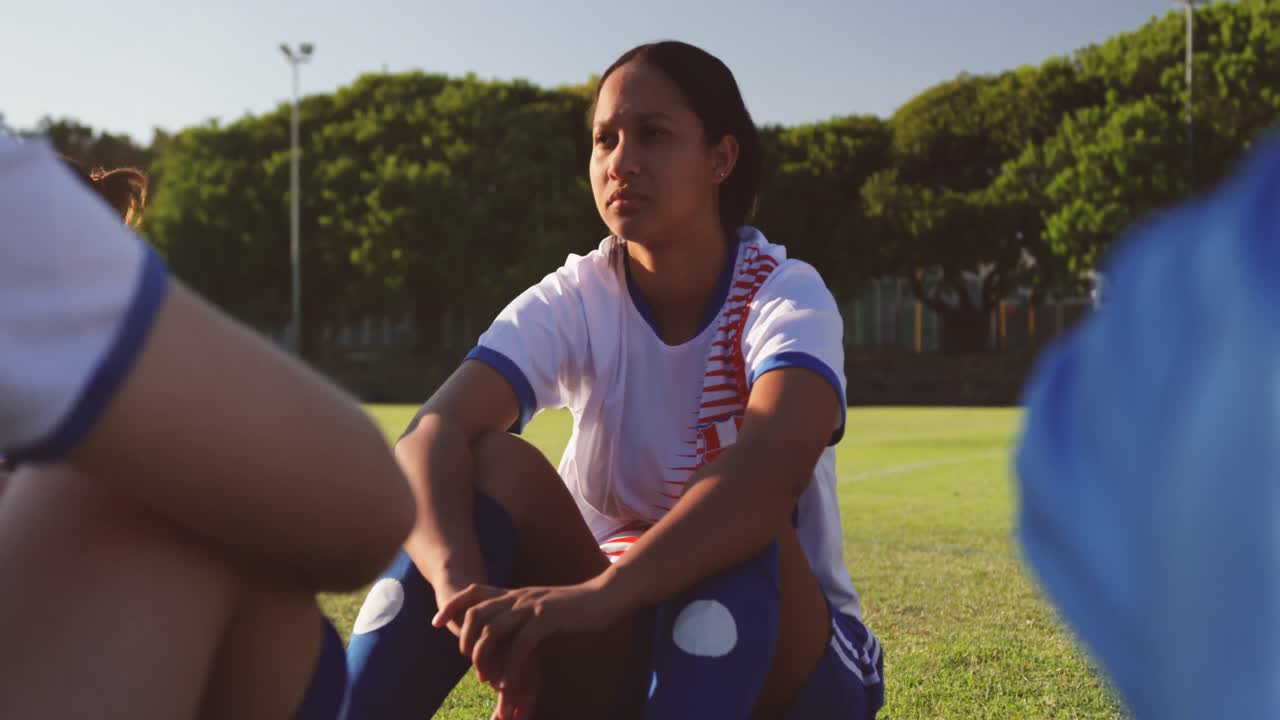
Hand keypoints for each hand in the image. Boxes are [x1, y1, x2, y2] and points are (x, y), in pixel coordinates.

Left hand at [434, 574, 631, 716]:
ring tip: (486, 678)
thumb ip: (523, 617)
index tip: (436, 623)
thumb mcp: (543, 608)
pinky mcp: (547, 619)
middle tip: (467, 662)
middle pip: (475, 612)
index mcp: (515, 593)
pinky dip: (511, 666)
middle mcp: (519, 596)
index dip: (451, 606)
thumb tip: (507, 634)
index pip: (473, 592)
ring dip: (485, 657)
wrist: (607, 596)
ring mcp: (532, 606)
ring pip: (492, 630)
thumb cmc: (577, 607)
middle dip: (464, 639)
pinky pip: (520, 645)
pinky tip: (510, 682)